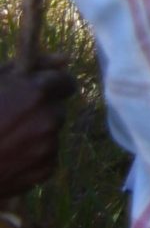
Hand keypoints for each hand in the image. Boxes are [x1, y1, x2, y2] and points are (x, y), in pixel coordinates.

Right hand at [0, 65, 74, 198]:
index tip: (40, 93)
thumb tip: (65, 58)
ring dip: (36, 135)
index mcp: (37, 93)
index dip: (51, 87)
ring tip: (5, 141)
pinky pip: (46, 157)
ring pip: (51, 134)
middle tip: (12, 121)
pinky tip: (8, 158)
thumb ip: (31, 66)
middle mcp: (49, 118)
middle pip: (57, 109)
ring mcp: (49, 146)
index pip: (66, 82)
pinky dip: (32, 158)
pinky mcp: (46, 169)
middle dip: (41, 112)